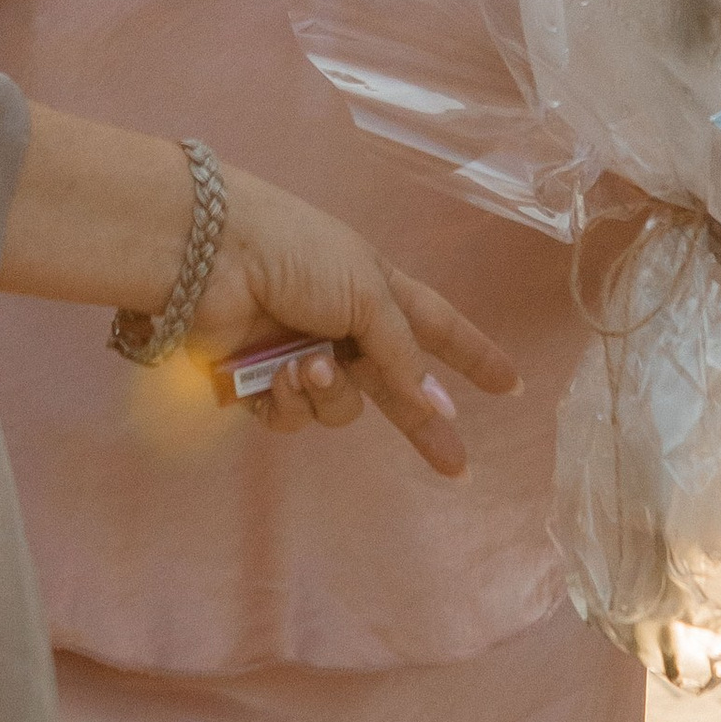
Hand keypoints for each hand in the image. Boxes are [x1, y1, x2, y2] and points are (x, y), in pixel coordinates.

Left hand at [189, 167, 520, 477]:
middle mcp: (344, 327)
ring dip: (330, 393)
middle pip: (397, 389)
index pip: (438, 328)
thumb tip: (436, 405)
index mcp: (377, 291)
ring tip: (307, 363)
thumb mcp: (368, 292)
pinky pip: (293, 416)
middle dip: (424, 426)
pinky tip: (274, 375)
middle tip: (458, 468)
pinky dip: (287, 401)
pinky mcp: (258, 381)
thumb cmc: (296, 253)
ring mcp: (302, 356)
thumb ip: (402, 353)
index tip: (509, 385)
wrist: (211, 254)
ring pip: (340, 408)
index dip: (473, 355)